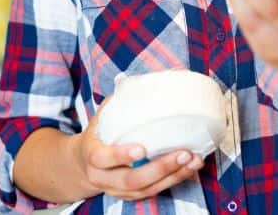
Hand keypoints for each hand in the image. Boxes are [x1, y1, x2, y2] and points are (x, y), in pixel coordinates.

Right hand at [71, 101, 204, 200]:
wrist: (83, 164)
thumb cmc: (99, 134)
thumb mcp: (102, 117)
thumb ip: (120, 103)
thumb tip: (146, 82)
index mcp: (92, 155)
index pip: (103, 158)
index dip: (121, 155)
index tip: (142, 148)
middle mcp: (103, 177)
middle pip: (132, 180)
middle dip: (160, 168)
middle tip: (183, 153)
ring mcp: (118, 190)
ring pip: (147, 189)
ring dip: (173, 176)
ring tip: (194, 160)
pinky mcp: (131, 195)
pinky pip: (154, 192)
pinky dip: (174, 180)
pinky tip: (190, 168)